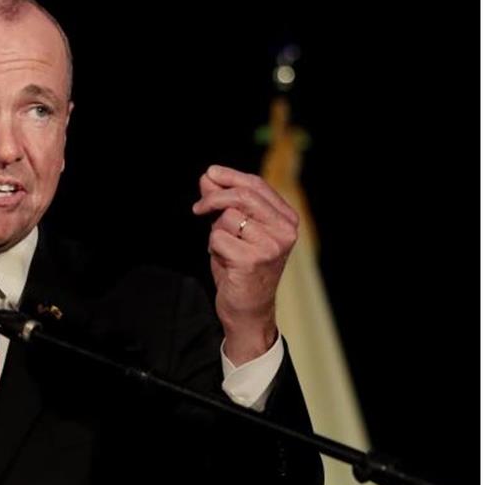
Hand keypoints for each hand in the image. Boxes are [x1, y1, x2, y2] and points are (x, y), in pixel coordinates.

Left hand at [192, 164, 298, 364]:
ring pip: (228, 218)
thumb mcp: (234, 231)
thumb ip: (224, 204)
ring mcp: (271, 245)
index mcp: (286, 220)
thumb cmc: (240, 268)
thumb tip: (208, 177)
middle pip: (243, 196)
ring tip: (225, 250)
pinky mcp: (253, 260)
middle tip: (198, 208)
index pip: (257, 186)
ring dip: (216, 232)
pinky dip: (214, 248)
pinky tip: (224, 261)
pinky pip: (218, 238)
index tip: (209, 174)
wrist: (247, 310)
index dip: (230, 177)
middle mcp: (285, 231)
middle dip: (215, 198)